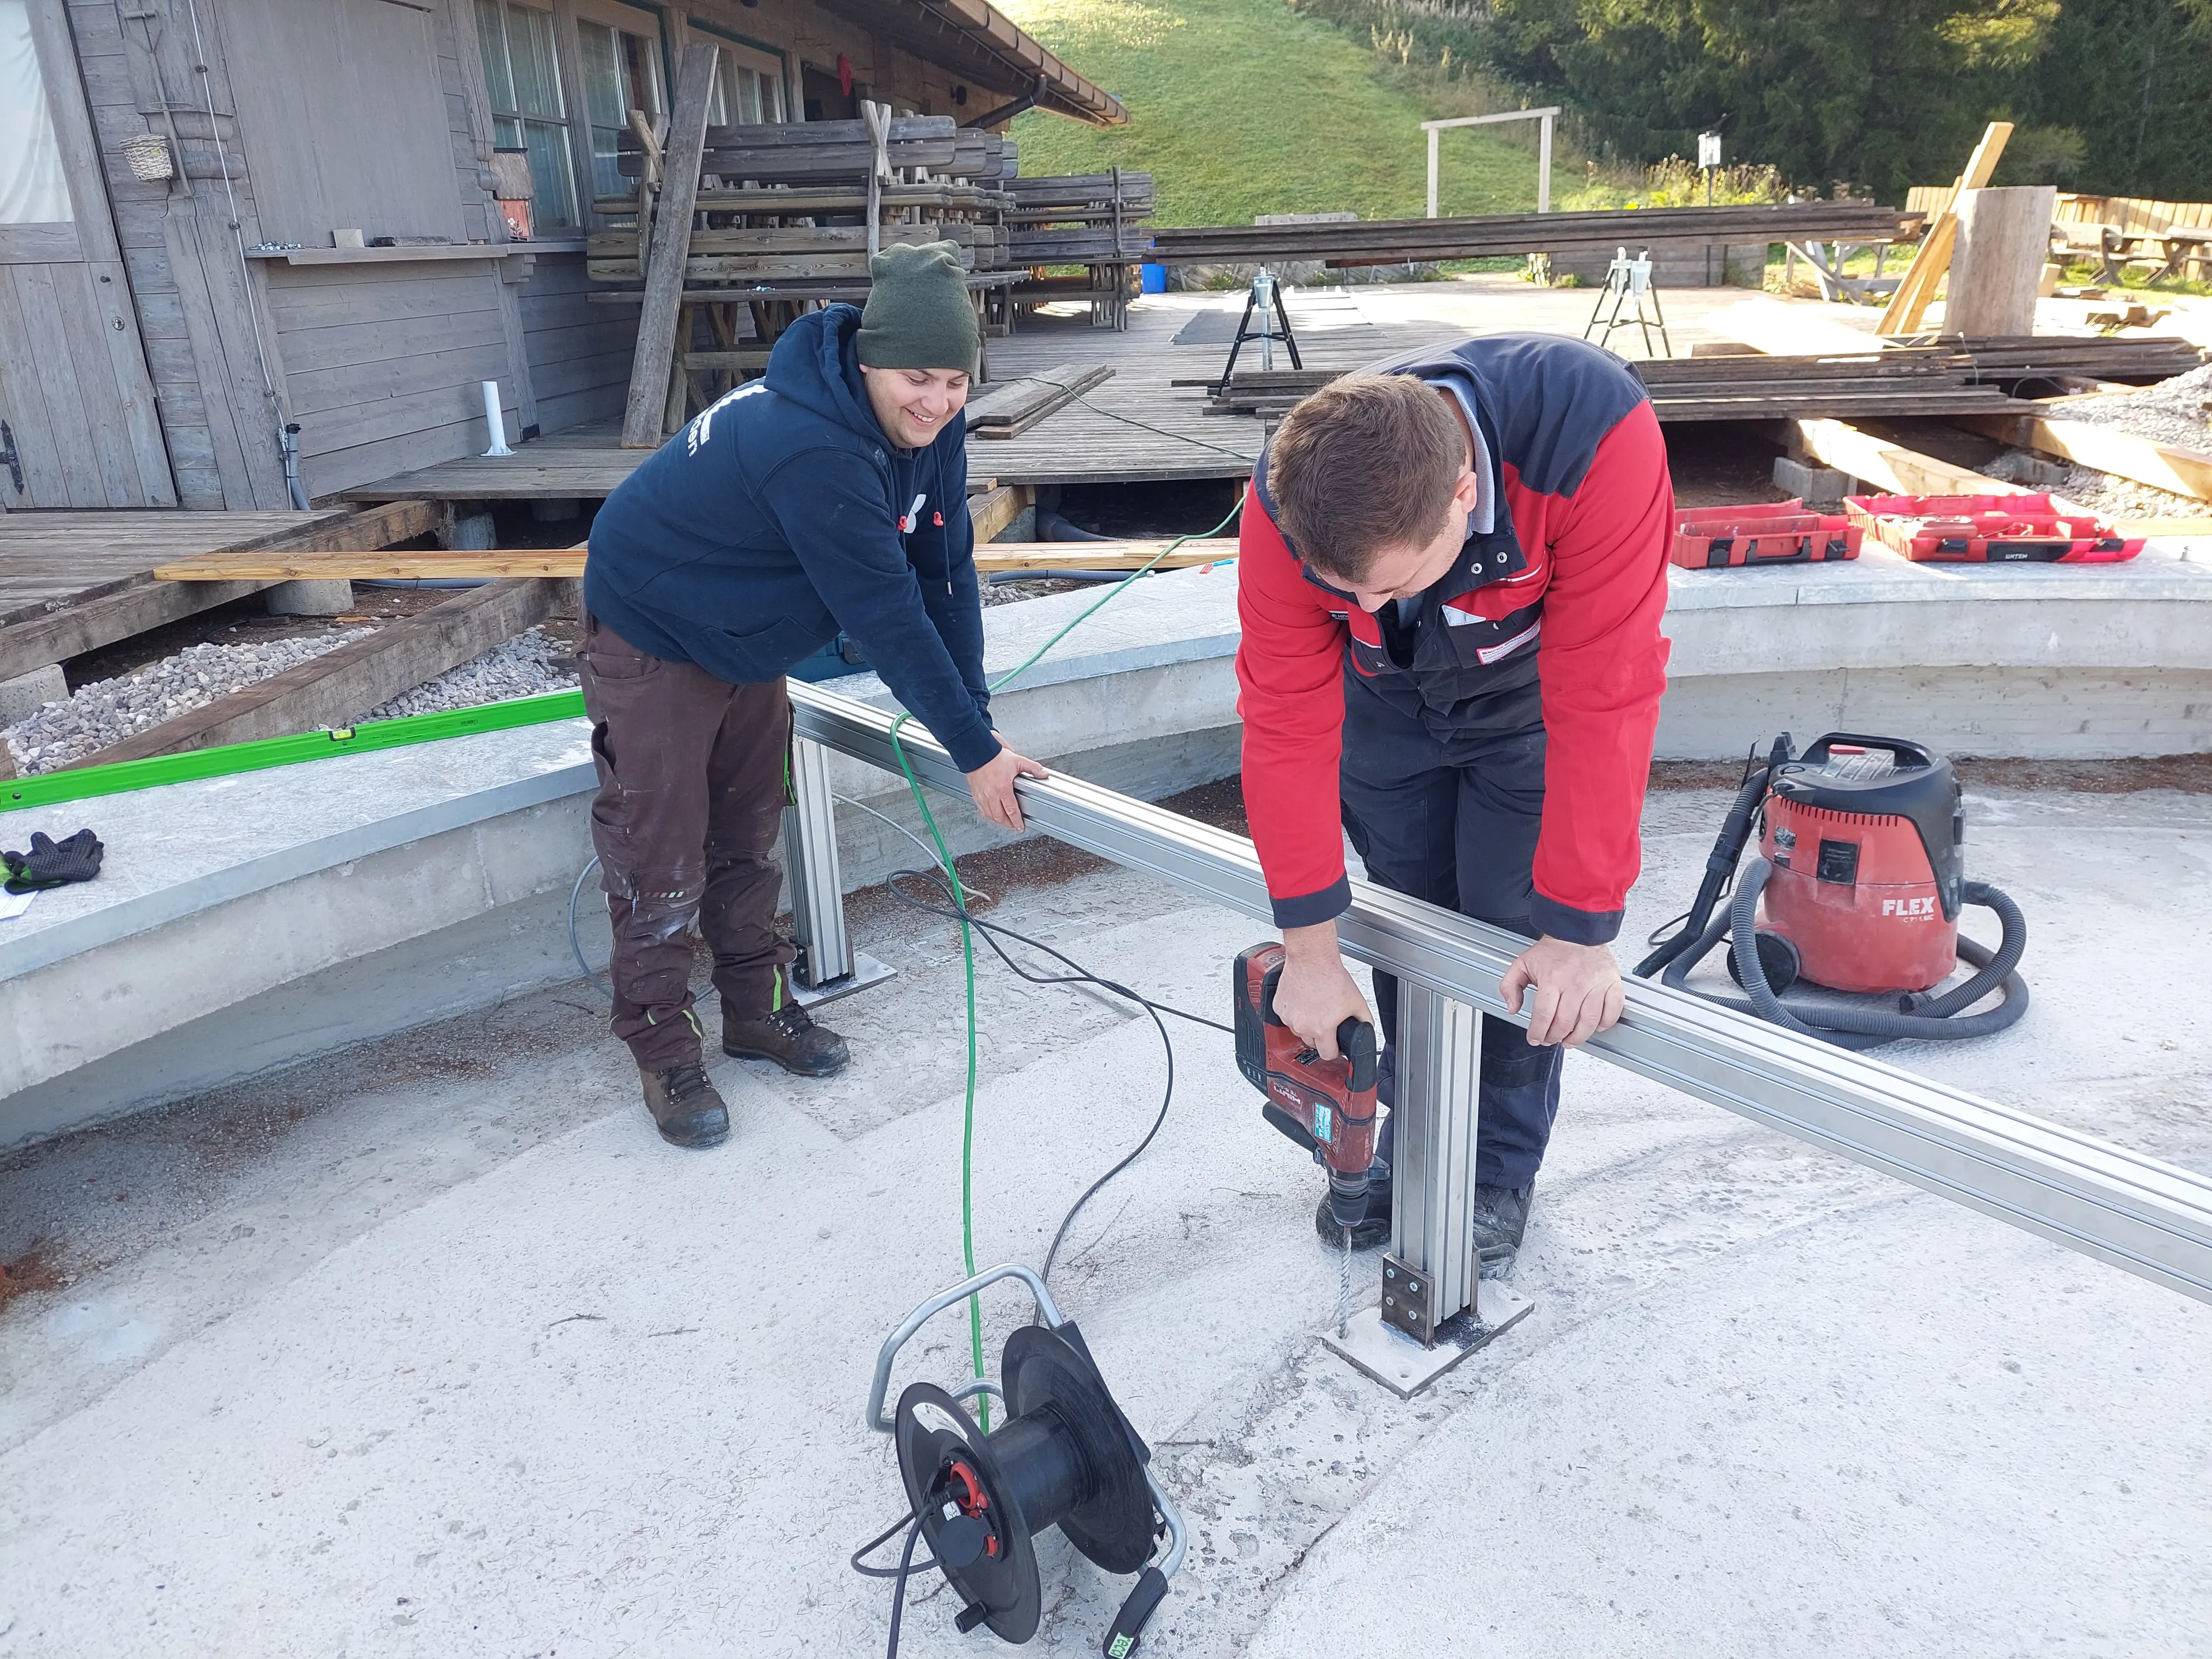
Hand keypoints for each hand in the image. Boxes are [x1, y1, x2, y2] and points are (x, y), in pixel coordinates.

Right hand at [966, 741, 1046, 830]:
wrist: (978, 752)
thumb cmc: (995, 757)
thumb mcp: (1018, 761)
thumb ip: (1033, 768)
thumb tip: (1044, 774)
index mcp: (1003, 788)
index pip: (1011, 810)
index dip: (1016, 821)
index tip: (1020, 826)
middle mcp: (991, 794)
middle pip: (1000, 817)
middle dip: (1008, 824)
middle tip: (1014, 826)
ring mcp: (982, 796)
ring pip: (990, 816)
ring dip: (998, 821)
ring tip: (1005, 821)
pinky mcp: (975, 794)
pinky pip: (981, 810)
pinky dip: (988, 815)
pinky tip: (992, 814)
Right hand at [1274, 922, 1375, 1059]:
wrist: (1312, 959)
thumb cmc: (1331, 976)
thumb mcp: (1357, 1001)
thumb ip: (1364, 1020)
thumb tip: (1366, 1029)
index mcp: (1322, 1029)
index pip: (1327, 1055)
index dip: (1334, 1051)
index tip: (1335, 1045)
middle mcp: (1302, 1026)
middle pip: (1311, 1043)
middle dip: (1320, 1036)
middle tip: (1326, 1020)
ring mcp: (1288, 1017)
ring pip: (1298, 1030)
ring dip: (1306, 1025)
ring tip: (1315, 1008)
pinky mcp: (1278, 1007)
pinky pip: (1287, 1018)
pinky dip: (1294, 1013)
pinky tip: (1303, 1001)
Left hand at [1502, 935, 1623, 1047]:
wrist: (1577, 932)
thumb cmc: (1552, 950)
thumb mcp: (1522, 964)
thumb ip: (1510, 986)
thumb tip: (1512, 1007)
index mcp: (1552, 979)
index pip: (1544, 1016)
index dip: (1538, 1032)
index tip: (1535, 1038)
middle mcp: (1575, 983)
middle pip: (1565, 1023)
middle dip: (1555, 1037)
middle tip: (1551, 1039)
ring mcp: (1596, 985)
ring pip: (1588, 1023)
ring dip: (1577, 1037)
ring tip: (1570, 1040)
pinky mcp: (1612, 984)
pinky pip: (1612, 1012)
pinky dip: (1604, 1024)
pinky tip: (1594, 1027)